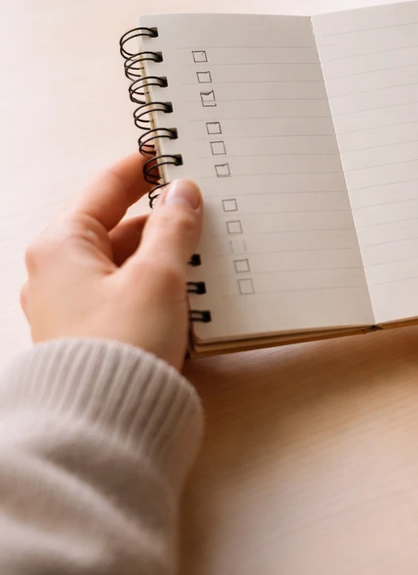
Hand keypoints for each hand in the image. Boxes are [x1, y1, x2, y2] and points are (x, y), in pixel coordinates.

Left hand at [20, 153, 203, 368]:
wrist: (103, 422)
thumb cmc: (123, 345)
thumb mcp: (158, 276)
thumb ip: (174, 229)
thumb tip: (183, 193)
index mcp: (61, 245)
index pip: (105, 187)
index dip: (141, 168)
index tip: (170, 152)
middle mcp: (56, 271)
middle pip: (115, 225)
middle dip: (159, 217)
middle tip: (201, 206)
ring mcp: (70, 305)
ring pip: (122, 261)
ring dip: (160, 253)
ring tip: (202, 249)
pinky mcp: (90, 332)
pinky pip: (124, 291)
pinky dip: (153, 282)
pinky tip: (185, 288)